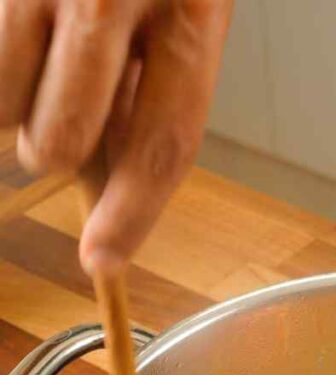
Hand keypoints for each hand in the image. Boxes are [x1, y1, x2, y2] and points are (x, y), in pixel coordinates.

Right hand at [0, 0, 231, 272]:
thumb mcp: (182, 12)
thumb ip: (153, 91)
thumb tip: (113, 186)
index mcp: (189, 10)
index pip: (163, 145)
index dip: (131, 215)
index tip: (103, 260)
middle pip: (60, 143)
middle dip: (56, 147)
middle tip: (69, 106)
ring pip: (5, 110)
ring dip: (17, 104)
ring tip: (49, 53)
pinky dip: (1, 69)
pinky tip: (30, 26)